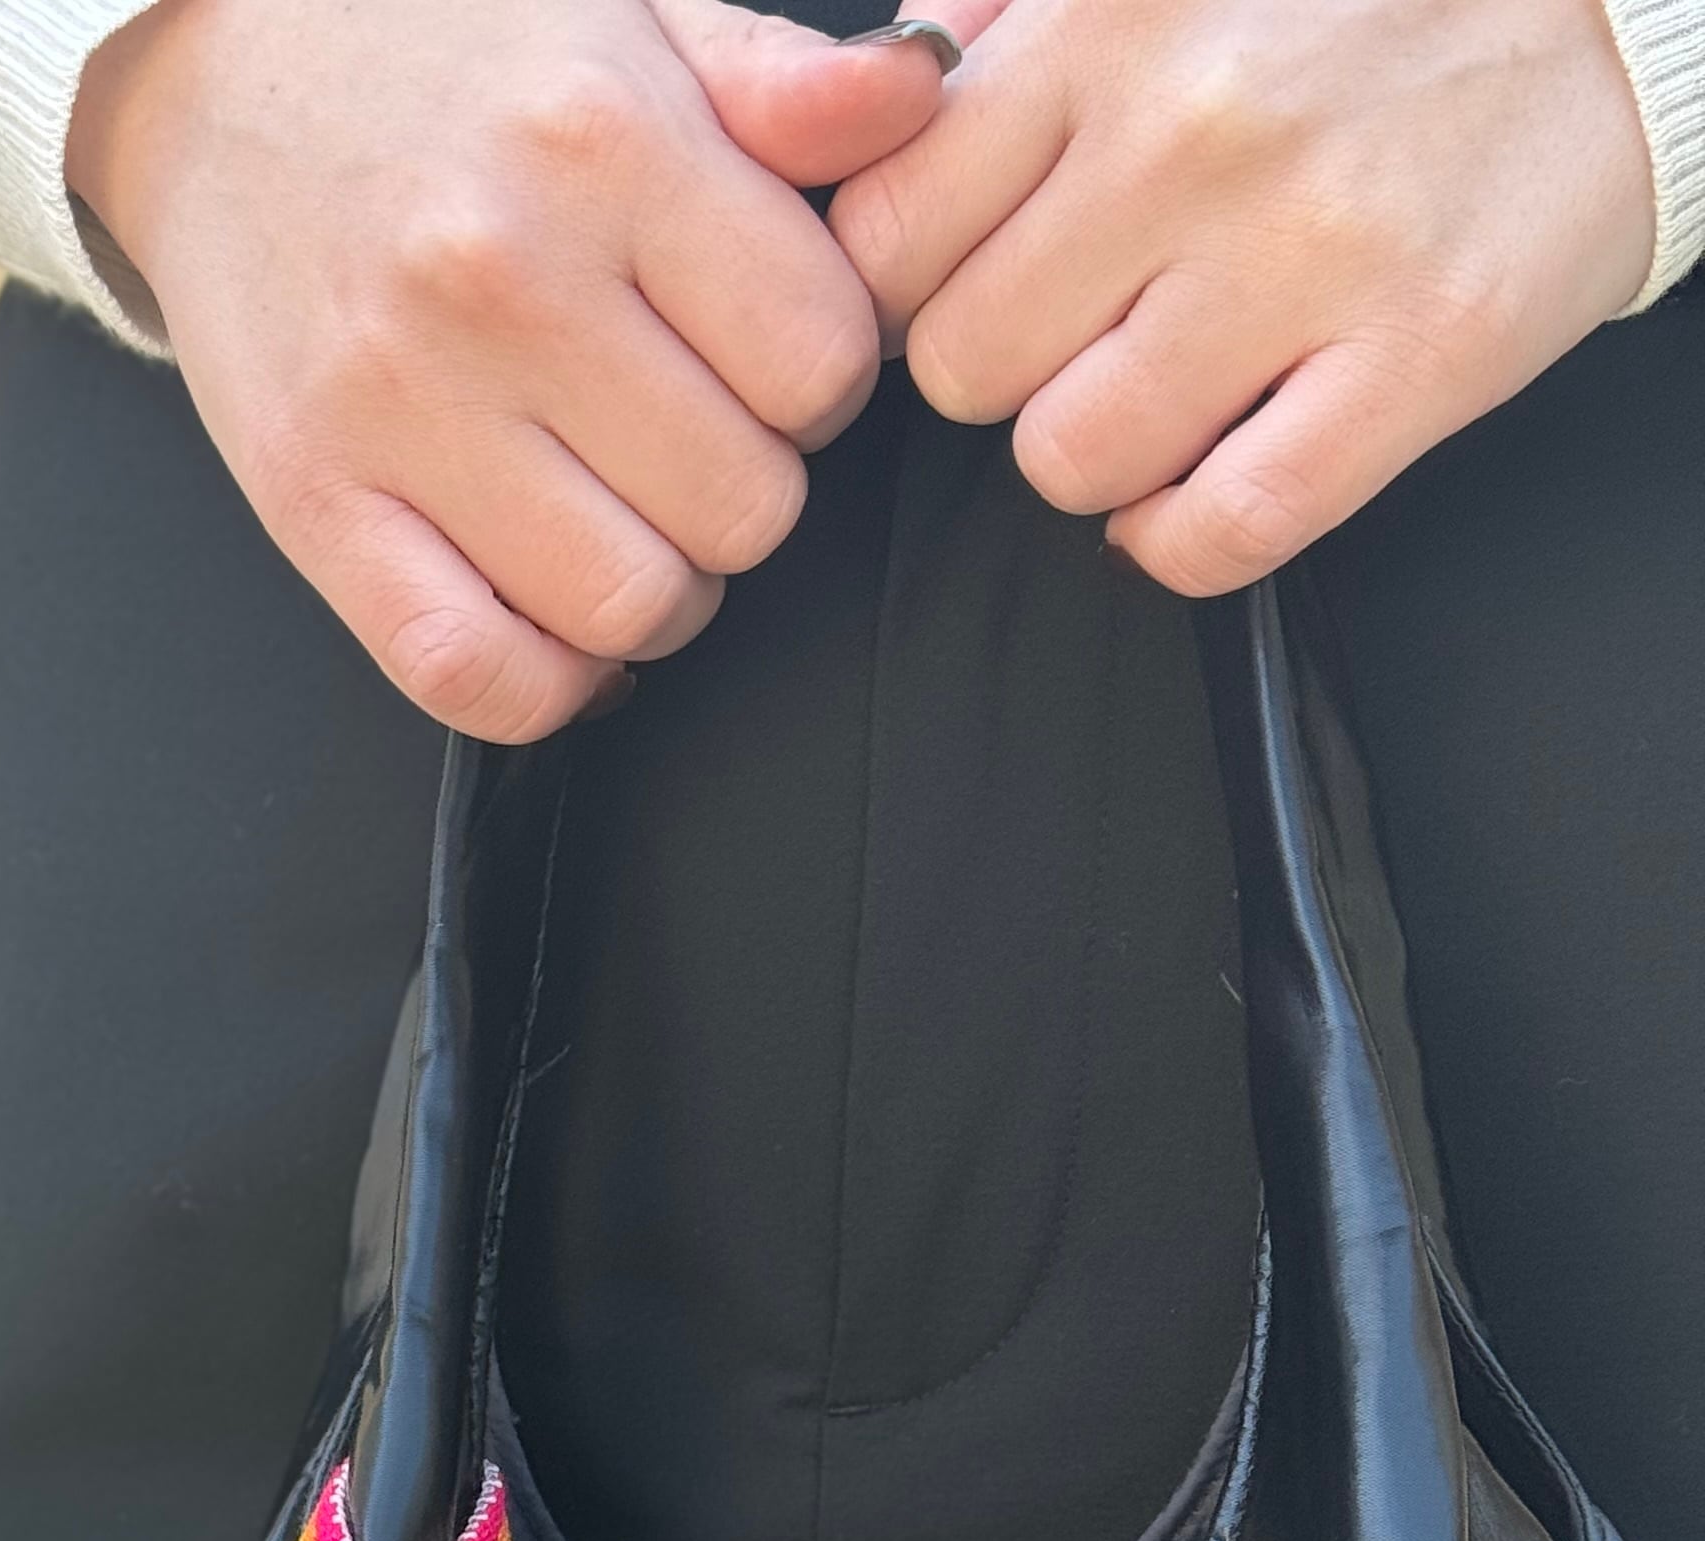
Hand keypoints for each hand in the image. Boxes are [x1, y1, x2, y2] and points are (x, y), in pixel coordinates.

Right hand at [67, 0, 966, 740]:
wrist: (215, 73)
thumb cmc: (439, 54)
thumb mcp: (629, 18)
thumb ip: (780, 81)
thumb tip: (925, 93)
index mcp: (605, 145)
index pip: (819, 361)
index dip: (823, 384)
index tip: (767, 363)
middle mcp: (504, 276)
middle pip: (740, 505)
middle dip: (745, 493)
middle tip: (695, 445)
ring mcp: (400, 403)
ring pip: (626, 604)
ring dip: (659, 596)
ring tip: (630, 528)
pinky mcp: (315, 501)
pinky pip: (474, 673)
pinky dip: (544, 682)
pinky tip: (556, 622)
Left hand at [829, 0, 1657, 591]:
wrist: (1604, 12)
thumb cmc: (1362, 8)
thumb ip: (1005, 23)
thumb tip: (887, 87)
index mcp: (1107, 33)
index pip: (884, 238)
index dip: (910, 291)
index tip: (965, 287)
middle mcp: (1189, 140)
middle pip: (962, 366)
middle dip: (1007, 373)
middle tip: (1085, 333)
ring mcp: (1303, 255)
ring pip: (1067, 463)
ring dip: (1097, 459)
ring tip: (1163, 391)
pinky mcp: (1411, 358)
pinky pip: (1218, 532)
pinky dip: (1184, 538)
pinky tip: (1206, 479)